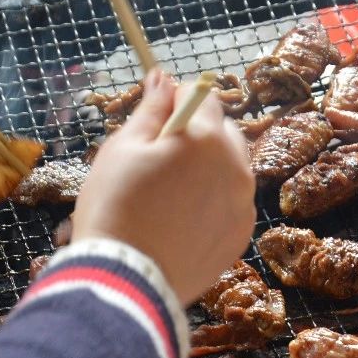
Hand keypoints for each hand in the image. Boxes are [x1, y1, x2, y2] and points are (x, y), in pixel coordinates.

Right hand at [71, 70, 255, 304]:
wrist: (126, 279)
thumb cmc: (115, 207)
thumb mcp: (123, 148)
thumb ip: (150, 109)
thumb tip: (163, 77)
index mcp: (207, 138)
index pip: (202, 97)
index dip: (175, 102)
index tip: (154, 119)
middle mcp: (237, 167)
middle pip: (222, 132)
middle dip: (196, 135)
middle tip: (158, 160)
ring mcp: (243, 204)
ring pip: (230, 168)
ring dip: (207, 168)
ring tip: (168, 193)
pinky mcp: (240, 235)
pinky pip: (231, 203)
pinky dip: (212, 202)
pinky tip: (181, 219)